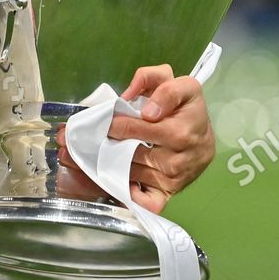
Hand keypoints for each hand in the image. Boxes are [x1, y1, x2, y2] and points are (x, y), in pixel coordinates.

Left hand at [56, 63, 216, 213]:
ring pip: (133, 174)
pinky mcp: (170, 192)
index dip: (119, 124)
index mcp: (182, 126)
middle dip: (102, 146)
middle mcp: (180, 155)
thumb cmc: (187, 108)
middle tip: (73, 142)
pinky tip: (111, 185)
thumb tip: (127, 98)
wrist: (205, 137)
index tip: (100, 122)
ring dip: (103, 168)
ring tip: (76, 160)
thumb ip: (152, 77)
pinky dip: (129, 197)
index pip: (144, 126)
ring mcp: (175, 176)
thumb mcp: (178, 82)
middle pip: (133, 152)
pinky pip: (147, 202)